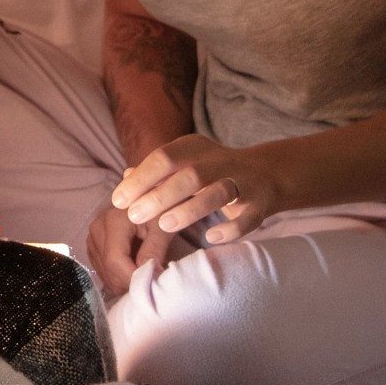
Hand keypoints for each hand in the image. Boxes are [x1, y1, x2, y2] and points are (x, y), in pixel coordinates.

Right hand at [83, 200, 191, 295]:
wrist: (147, 199)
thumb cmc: (158, 210)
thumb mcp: (162, 227)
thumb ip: (155, 249)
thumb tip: (150, 276)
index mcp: (113, 221)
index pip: (115, 259)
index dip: (131, 278)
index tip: (150, 286)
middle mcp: (96, 229)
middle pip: (108, 268)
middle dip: (129, 282)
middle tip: (150, 283)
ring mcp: (91, 238)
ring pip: (104, 272)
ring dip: (123, 280)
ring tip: (142, 274)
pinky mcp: (92, 246)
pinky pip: (101, 269)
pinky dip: (116, 276)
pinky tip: (132, 270)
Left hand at [112, 133, 268, 245]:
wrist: (266, 174)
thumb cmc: (212, 173)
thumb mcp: (184, 165)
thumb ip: (156, 172)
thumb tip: (126, 178)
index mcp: (196, 147)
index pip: (164, 157)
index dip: (141, 179)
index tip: (119, 200)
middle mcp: (221, 161)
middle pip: (190, 174)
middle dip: (160, 195)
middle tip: (134, 216)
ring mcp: (243, 181)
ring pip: (218, 192)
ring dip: (191, 209)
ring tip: (164, 225)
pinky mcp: (260, 204)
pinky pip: (248, 217)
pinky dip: (230, 228)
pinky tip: (212, 237)